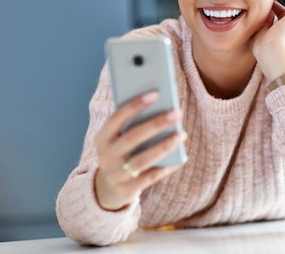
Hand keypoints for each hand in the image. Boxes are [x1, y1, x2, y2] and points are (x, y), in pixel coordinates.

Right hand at [94, 91, 186, 210]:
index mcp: (102, 138)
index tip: (155, 93)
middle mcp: (106, 156)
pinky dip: (166, 166)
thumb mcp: (118, 138)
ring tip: (182, 134)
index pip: (116, 118)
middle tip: (177, 112)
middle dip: (156, 124)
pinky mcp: (127, 190)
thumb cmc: (121, 151)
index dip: (135, 105)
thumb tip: (162, 104)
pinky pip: (151, 177)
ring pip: (143, 160)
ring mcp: (116, 175)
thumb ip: (132, 123)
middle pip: (132, 137)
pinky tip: (181, 157)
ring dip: (164, 146)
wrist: (107, 187)